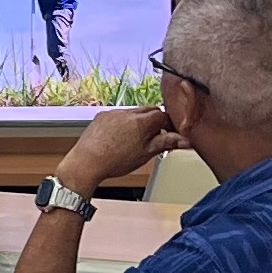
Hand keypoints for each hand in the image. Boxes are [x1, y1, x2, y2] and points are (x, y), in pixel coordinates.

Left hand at [51, 105, 183, 194]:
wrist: (87, 162)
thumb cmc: (114, 161)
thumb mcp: (146, 154)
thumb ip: (166, 143)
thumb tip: (184, 140)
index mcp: (141, 121)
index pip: (164, 115)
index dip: (170, 125)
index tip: (171, 134)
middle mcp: (127, 113)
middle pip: (149, 110)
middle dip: (156, 122)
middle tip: (156, 137)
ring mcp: (113, 113)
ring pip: (134, 112)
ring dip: (139, 122)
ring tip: (137, 140)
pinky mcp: (102, 116)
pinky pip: (118, 115)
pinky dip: (123, 123)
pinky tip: (121, 138)